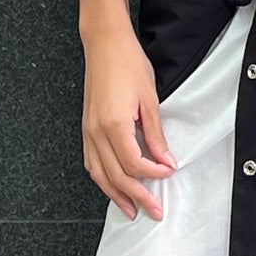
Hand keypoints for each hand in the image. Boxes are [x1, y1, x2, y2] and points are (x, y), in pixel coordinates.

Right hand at [82, 29, 177, 218]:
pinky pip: (91, 161)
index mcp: (114, 125)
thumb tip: (166, 160)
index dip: (154, 174)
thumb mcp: (150, 99)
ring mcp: (88, 130)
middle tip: (154, 211)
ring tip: (132, 209)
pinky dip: (102, 178)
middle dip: (137, 197)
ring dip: (116, 195)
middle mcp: (97, 131)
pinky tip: (111, 185)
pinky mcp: (86, 127)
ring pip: (100, 174)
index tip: (169, 173)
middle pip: (116, 176)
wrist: (105, 44)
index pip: (135, 164)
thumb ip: (156, 134)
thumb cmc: (128, 64)